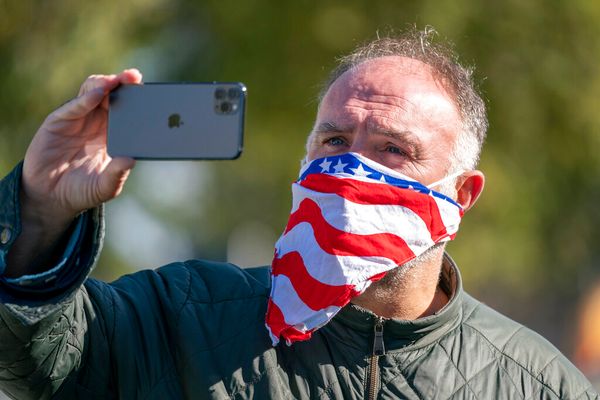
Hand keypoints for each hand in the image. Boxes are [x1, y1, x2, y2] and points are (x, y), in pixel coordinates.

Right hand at [21, 69, 141, 226]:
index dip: (137, 99)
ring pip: (93, 92)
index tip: (150, 92)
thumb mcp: (105, 187)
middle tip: (135, 77)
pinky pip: (74, 106)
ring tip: (118, 81)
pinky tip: (98, 94)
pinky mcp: (59, 121)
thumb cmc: (82, 190)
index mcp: (114, 135)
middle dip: (124, 83)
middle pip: (113, 95)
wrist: (50, 197)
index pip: (128, 110)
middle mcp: (97, 123)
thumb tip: (131, 160)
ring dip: (106, 84)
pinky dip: (86, 98)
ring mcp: (78, 120)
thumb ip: (117, 175)